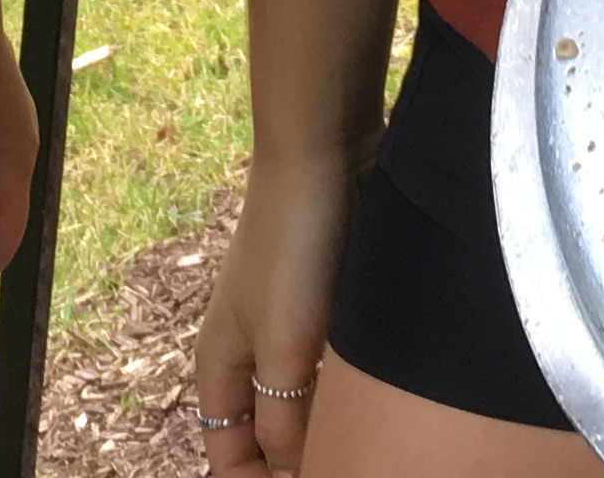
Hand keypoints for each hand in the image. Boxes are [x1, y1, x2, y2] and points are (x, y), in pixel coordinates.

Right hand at [197, 152, 350, 472]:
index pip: (227, 455)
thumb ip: (282, 419)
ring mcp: (292, 332)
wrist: (326, 157)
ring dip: (330, 430)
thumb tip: (291, 474)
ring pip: (308, 408)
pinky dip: (353, 397)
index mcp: (220, 367)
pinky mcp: (331, 312)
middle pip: (268, 437)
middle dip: (297, 463)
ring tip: (370, 448)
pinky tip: (383, 406)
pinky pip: (338, 375)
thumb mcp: (282, 346)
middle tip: (348, 467)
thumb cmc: (290, 249)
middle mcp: (252, 355)